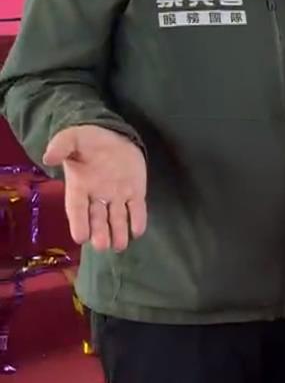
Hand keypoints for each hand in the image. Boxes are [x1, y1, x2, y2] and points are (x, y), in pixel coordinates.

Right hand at [43, 125, 147, 252]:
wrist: (111, 136)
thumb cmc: (87, 141)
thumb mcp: (72, 138)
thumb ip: (60, 146)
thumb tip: (48, 157)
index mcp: (79, 186)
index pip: (77, 208)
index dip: (78, 223)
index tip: (80, 238)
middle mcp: (98, 196)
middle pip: (97, 218)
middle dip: (100, 233)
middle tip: (101, 247)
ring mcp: (117, 195)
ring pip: (117, 218)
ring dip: (119, 232)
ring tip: (119, 246)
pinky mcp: (135, 191)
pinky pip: (137, 208)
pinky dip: (138, 219)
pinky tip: (138, 231)